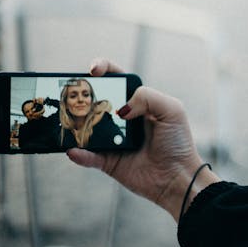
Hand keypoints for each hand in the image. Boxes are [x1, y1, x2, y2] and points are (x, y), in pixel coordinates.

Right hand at [67, 58, 218, 220]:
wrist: (178, 177)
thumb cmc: (178, 141)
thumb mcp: (172, 109)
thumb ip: (147, 97)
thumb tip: (121, 108)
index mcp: (138, 100)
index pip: (116, 78)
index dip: (103, 68)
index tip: (93, 70)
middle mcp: (122, 118)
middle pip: (96, 100)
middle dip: (82, 95)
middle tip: (73, 94)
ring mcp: (113, 139)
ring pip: (88, 128)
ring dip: (76, 123)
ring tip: (68, 120)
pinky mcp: (108, 161)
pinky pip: (88, 156)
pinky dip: (80, 153)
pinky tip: (74, 150)